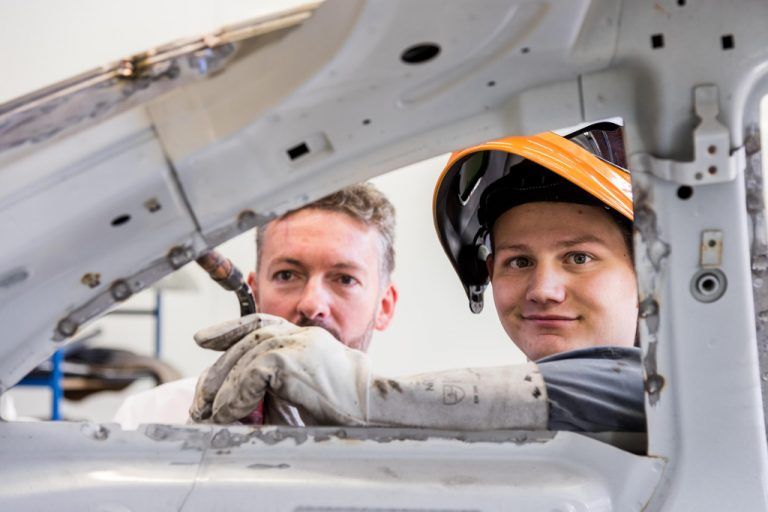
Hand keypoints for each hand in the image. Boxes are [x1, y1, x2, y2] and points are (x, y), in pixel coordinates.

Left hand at [190, 314, 369, 423]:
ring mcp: (296, 344)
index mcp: (306, 337)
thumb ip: (279, 387)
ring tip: (211, 413)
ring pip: (244, 359)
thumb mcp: (308, 390)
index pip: (259, 323)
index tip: (204, 338)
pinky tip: (228, 415)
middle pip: (245, 342)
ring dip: (223, 390)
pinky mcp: (290, 360)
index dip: (228, 329)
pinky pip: (250, 376)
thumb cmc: (348, 406)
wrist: (375, 406)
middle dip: (217, 371)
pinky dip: (235, 398)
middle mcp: (300, 334)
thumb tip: (242, 405)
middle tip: (200, 398)